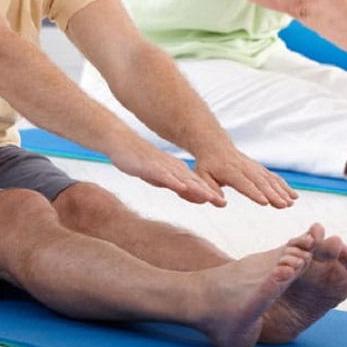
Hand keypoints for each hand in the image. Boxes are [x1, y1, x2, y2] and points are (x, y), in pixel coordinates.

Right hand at [107, 139, 228, 205]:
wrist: (123, 144)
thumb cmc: (142, 162)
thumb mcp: (161, 177)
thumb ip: (176, 185)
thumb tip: (191, 195)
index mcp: (177, 170)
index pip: (196, 184)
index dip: (209, 193)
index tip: (222, 203)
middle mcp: (174, 168)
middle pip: (194, 182)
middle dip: (208, 193)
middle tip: (222, 203)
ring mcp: (163, 167)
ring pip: (183, 179)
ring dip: (196, 188)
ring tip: (209, 197)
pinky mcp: (151, 167)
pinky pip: (164, 175)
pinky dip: (174, 182)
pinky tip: (182, 187)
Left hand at [193, 150, 297, 208]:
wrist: (215, 145)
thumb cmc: (208, 164)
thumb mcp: (202, 175)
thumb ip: (210, 189)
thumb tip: (222, 203)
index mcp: (230, 171)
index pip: (244, 184)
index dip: (255, 193)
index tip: (265, 203)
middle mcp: (245, 168)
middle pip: (261, 182)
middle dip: (273, 194)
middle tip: (284, 205)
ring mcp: (254, 167)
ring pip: (270, 179)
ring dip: (282, 191)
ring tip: (291, 203)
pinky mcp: (259, 168)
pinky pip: (273, 177)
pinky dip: (284, 186)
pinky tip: (293, 196)